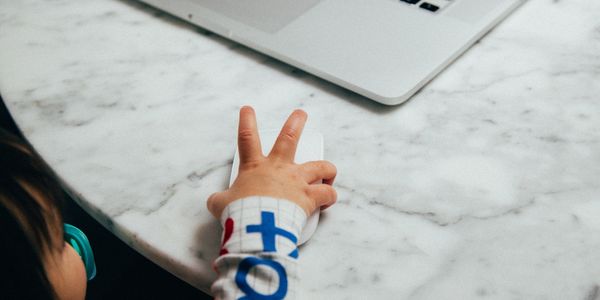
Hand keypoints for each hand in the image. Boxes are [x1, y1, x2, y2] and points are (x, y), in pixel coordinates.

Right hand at [207, 106, 336, 218]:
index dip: (246, 121)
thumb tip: (216, 202)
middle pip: (289, 138)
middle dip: (296, 123)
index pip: (247, 138)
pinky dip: (330, 195)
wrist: (257, 225)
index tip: (248, 110)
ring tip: (329, 171)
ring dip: (327, 167)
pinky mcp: (310, 197)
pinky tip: (328, 199)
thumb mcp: (221, 204)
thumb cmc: (240, 213)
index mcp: (255, 167)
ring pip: (320, 165)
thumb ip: (220, 199)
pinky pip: (327, 193)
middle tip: (301, 114)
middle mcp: (279, 168)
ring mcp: (297, 180)